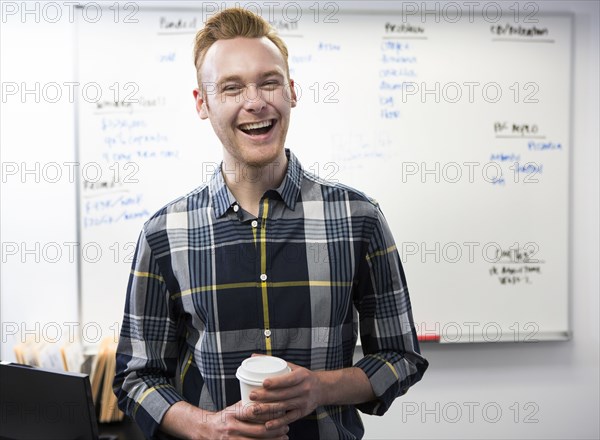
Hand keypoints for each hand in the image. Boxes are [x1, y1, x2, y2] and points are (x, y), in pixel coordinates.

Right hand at [161, 400, 288, 439]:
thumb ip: (248, 405)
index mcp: (233, 413)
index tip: (281, 411)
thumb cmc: (224, 416)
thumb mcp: (233, 408)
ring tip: (284, 437)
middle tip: (286, 427)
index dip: (269, 412)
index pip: (253, 412)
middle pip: (258, 431)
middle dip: (275, 430)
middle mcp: (232, 427)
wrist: (205, 430)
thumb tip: (270, 397)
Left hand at [250, 361, 322, 430]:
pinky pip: (288, 419)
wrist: (322, 388)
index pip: (289, 379)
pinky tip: (267, 424)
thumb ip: (274, 362)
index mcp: (302, 376)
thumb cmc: (303, 377)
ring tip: (254, 409)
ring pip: (284, 406)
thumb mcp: (293, 366)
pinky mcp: (302, 413)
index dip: (276, 382)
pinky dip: (278, 422)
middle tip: (252, 396)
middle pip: (283, 394)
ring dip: (268, 409)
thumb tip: (254, 356)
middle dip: (266, 396)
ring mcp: (303, 402)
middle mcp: (304, 389)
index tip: (264, 383)